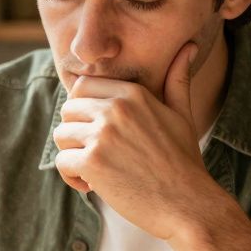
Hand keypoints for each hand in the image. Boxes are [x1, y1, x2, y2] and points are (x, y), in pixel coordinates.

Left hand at [53, 41, 226, 240]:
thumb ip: (177, 79)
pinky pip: (62, 162)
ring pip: (61, 136)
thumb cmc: (184, 162)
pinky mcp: (92, 162)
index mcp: (132, 94)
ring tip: (96, 171)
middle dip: (77, 133)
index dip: (83, 110)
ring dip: (73, 155)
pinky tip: (94, 186)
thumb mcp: (182, 114)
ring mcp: (102, 135)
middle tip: (97, 155)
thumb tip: (189, 46)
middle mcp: (115, 109)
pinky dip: (72, 178)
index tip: (97, 131)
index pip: (82, 86)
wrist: (188, 204)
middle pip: (68, 110)